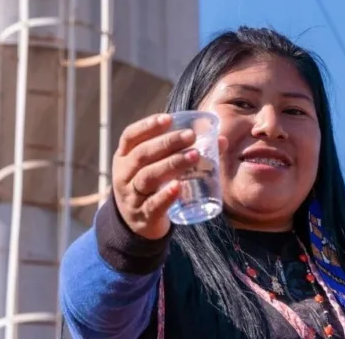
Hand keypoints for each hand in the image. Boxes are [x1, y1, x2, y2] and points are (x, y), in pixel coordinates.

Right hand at [111, 113, 201, 240]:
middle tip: (191, 136)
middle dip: (167, 143)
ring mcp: (131, 196)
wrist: (137, 226)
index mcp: (124, 158)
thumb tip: (221, 140)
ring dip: (171, 164)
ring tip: (194, 156)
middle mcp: (123, 175)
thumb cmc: (151, 187)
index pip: (130, 136)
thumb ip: (180, 151)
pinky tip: (178, 187)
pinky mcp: (143, 216)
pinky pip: (153, 205)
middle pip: (142, 154)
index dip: (147, 126)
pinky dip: (165, 196)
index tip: (169, 119)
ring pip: (148, 177)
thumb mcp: (154, 167)